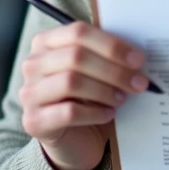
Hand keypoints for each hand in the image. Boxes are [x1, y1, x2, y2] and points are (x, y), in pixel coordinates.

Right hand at [19, 21, 151, 169]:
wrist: (71, 138)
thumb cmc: (85, 96)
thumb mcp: (94, 69)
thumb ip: (106, 55)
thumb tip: (137, 54)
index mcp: (46, 42)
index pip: (78, 32)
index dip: (111, 44)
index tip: (138, 59)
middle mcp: (32, 65)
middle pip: (76, 57)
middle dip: (114, 69)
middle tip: (139, 82)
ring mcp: (29, 93)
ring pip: (71, 82)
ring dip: (104, 90)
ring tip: (122, 98)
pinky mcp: (33, 121)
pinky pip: (69, 112)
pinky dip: (95, 113)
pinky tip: (108, 114)